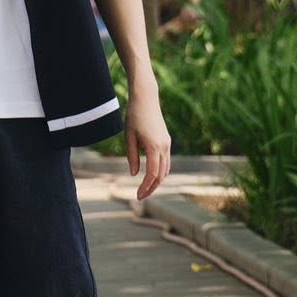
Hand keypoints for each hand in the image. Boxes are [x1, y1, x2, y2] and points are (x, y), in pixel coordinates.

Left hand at [126, 87, 170, 201]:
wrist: (146, 99)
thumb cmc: (134, 116)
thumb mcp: (129, 137)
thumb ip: (132, 156)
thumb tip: (134, 174)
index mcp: (154, 146)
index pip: (153, 173)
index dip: (146, 187)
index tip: (138, 195)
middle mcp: (164, 146)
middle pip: (161, 174)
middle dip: (151, 187)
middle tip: (140, 197)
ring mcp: (167, 144)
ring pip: (166, 169)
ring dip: (157, 181)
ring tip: (145, 189)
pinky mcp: (166, 141)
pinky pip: (166, 161)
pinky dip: (160, 171)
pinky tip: (152, 176)